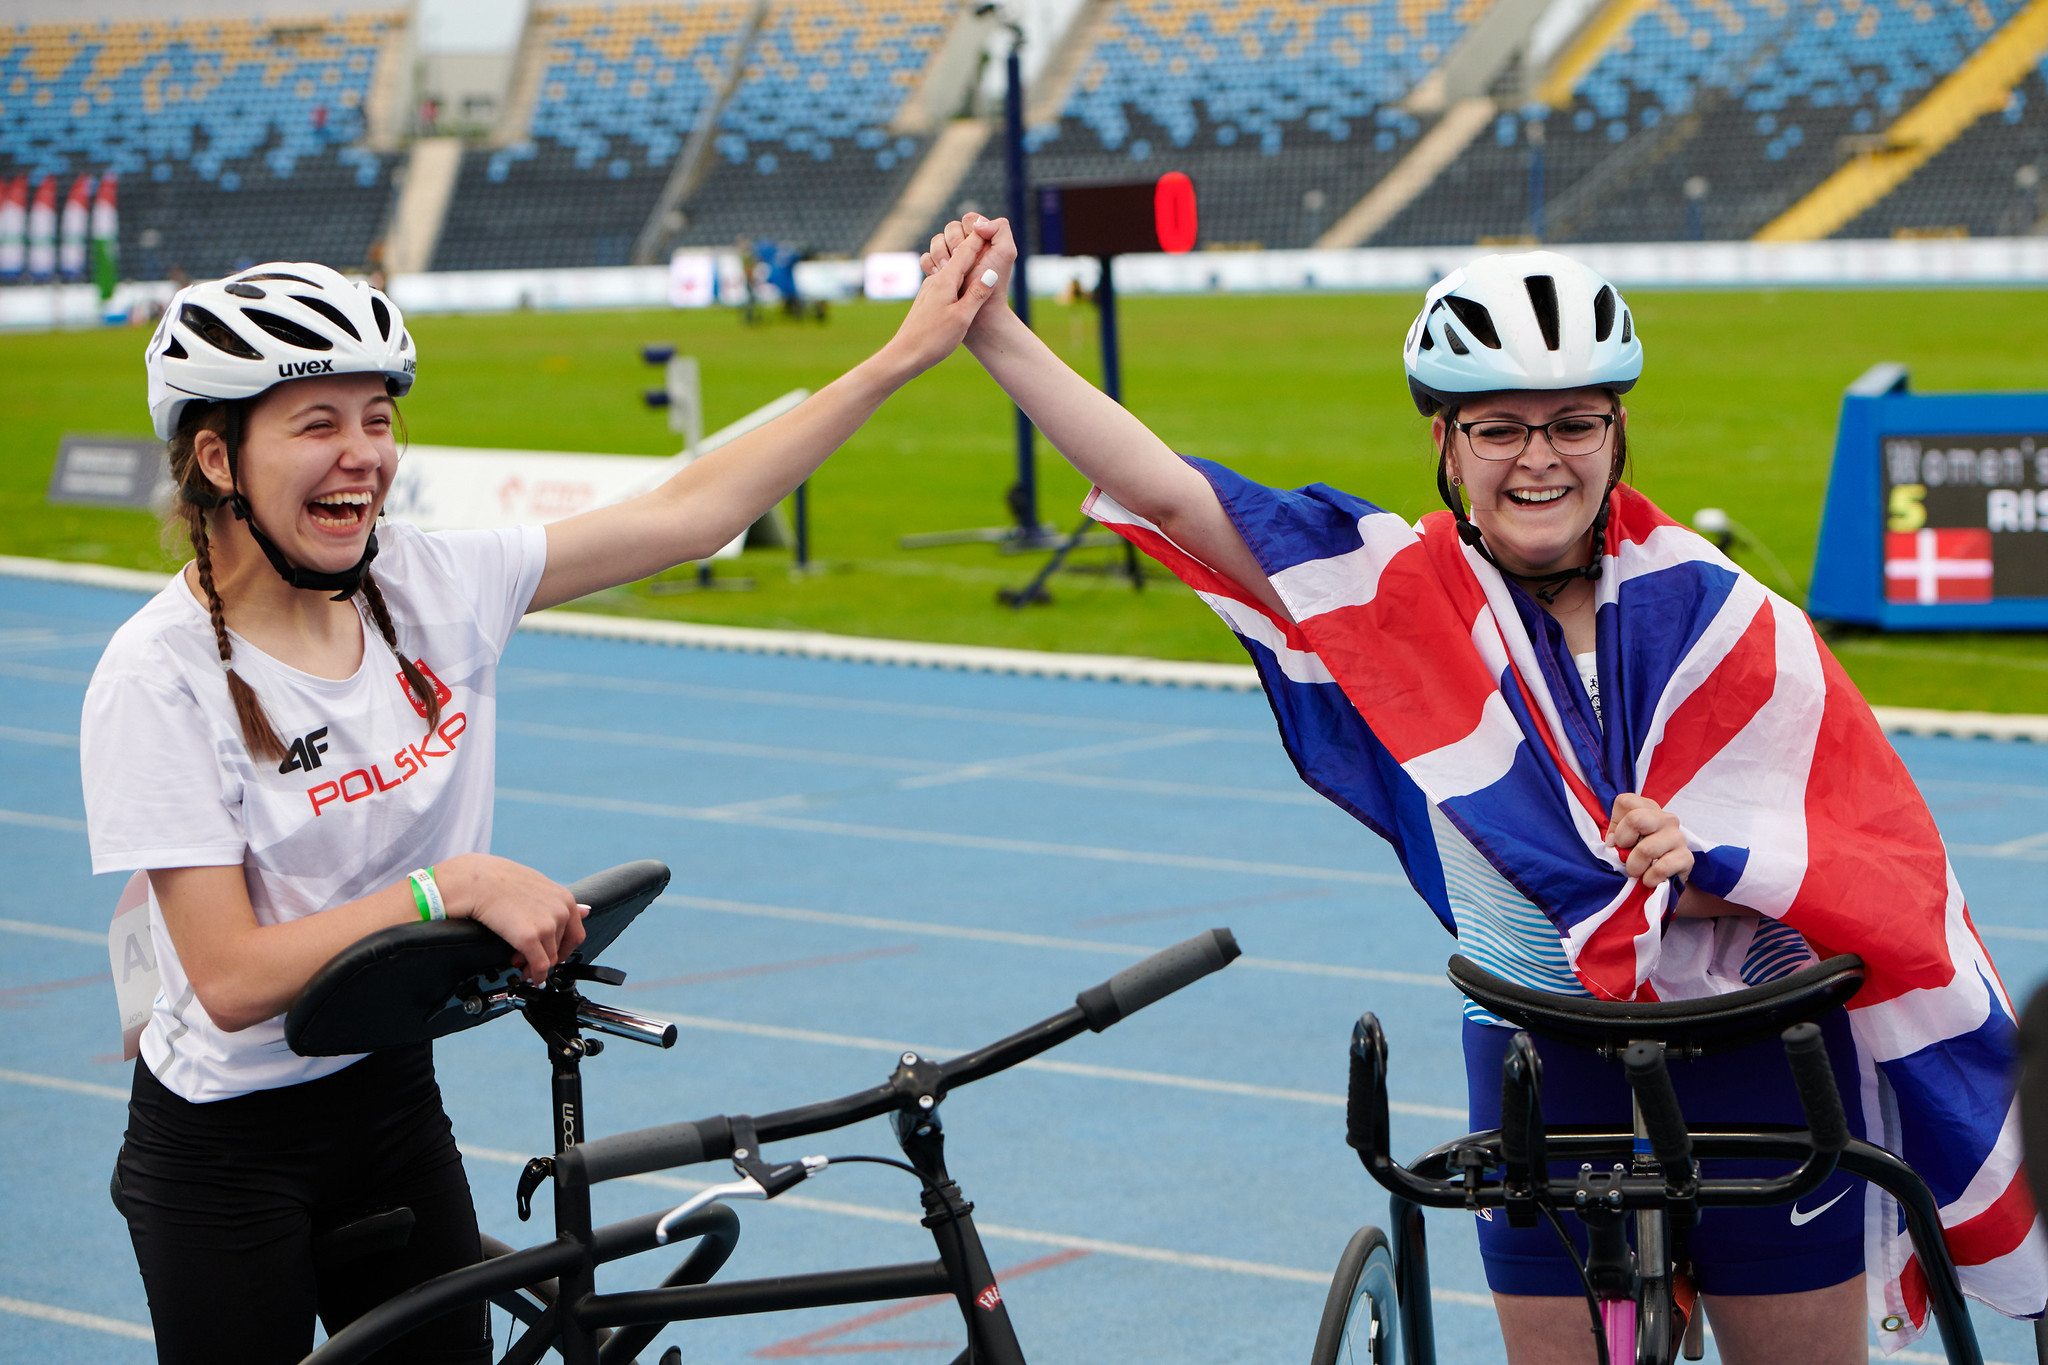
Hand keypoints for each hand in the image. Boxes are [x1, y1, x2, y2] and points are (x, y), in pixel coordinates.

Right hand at [436, 853, 587, 984]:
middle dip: (548, 958)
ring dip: (535, 966)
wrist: (476, 881)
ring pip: (550, 958)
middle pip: (563, 948)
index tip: (553, 953)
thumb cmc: (500, 881)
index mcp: (565, 898)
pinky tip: (526, 976)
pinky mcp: (530, 938)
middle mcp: (561, 912)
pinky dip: (535, 976)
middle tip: (532, 962)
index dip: (563, 948)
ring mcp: (547, 925)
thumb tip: (586, 910)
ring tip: (519, 962)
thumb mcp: (539, 885)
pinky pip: (540, 966)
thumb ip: (560, 902)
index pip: (576, 932)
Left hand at [881, 213, 1010, 374]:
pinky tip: (960, 282)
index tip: (990, 225)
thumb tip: (991, 272)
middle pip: (956, 256)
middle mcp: (936, 280)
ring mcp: (929, 290)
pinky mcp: (927, 300)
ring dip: (964, 261)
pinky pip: (945, 281)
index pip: (965, 252)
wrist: (904, 355)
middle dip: (972, 245)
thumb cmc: (934, 339)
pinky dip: (956, 276)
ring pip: (950, 269)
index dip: (979, 238)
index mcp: (945, 281)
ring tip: (977, 254)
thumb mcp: (962, 317)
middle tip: (987, 232)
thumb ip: (977, 294)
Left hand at [1605, 793, 1692, 889]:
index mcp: (1649, 809)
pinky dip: (1650, 878)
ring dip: (1634, 866)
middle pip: (1635, 819)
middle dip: (1623, 841)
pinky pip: (1661, 868)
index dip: (1615, 824)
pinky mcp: (1687, 857)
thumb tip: (1612, 841)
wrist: (1662, 880)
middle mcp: (1666, 819)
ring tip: (1635, 872)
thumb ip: (1615, 834)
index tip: (1618, 841)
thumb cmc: (1638, 856)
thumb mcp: (1623, 841)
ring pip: (1646, 848)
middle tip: (1624, 856)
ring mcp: (1678, 837)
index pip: (1625, 802)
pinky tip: (1649, 880)